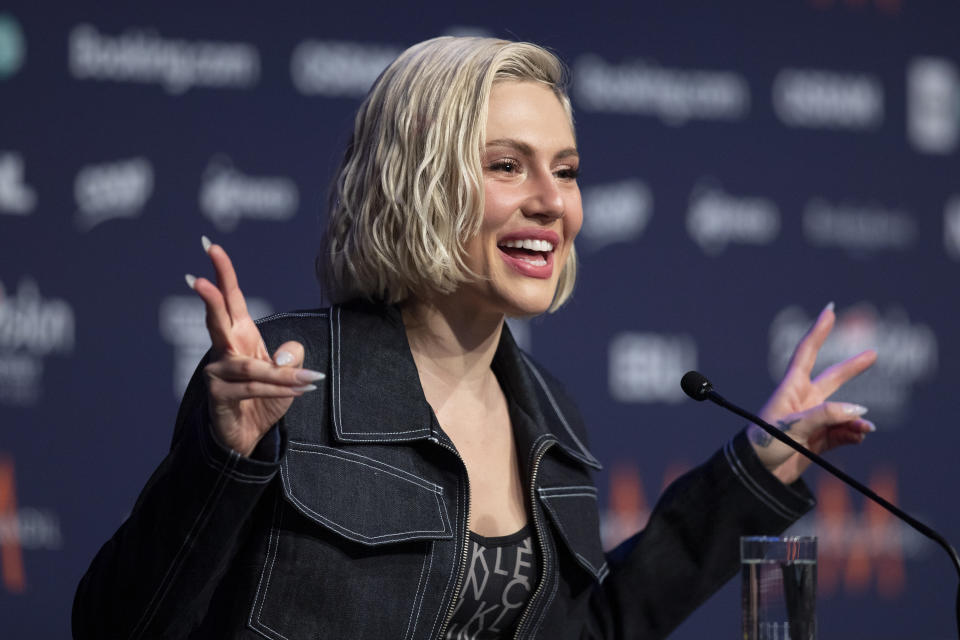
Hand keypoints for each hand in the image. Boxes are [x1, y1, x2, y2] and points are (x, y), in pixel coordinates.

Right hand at [187, 237, 321, 455]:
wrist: (248, 436)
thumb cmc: (264, 399)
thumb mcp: (289, 375)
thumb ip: (291, 358)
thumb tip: (285, 353)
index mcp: (240, 336)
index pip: (232, 300)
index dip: (224, 274)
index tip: (212, 248)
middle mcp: (224, 349)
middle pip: (217, 318)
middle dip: (210, 297)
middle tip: (198, 279)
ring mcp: (217, 371)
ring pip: (252, 366)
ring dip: (284, 376)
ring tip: (311, 382)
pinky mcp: (219, 394)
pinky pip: (253, 386)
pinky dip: (279, 388)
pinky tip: (300, 391)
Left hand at [751, 303, 877, 483]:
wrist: (755, 477)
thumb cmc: (763, 445)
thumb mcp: (793, 427)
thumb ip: (826, 416)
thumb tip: (859, 411)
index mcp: (791, 388)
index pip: (807, 352)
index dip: (818, 331)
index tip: (829, 310)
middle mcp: (803, 401)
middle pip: (832, 378)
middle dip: (852, 367)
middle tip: (873, 354)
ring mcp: (811, 421)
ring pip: (843, 412)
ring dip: (856, 418)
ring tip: (864, 429)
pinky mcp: (817, 441)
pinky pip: (842, 433)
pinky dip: (853, 434)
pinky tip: (859, 437)